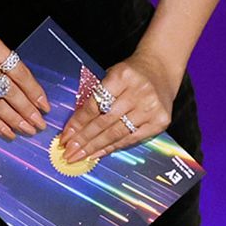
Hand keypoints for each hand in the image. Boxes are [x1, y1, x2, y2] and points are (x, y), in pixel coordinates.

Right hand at [0, 24, 49, 140]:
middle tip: (40, 122)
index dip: (34, 91)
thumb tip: (23, 88)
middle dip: (29, 110)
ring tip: (29, 129)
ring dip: (16, 121)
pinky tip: (8, 132)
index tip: (44, 104)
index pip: (20, 72)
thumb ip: (1, 60)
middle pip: (12, 92)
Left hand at [59, 51, 180, 162]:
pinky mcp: (160, 121)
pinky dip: (114, 147)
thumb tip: (75, 125)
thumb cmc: (131, 73)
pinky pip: (132, 139)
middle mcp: (138, 93)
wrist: (161, 69)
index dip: (77, 122)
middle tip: (69, 151)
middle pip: (104, 121)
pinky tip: (99, 153)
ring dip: (96, 147)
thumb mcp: (111, 75)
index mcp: (121, 76)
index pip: (94, 105)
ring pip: (117, 133)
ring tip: (80, 156)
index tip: (65, 135)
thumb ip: (97, 95)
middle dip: (83, 139)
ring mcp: (151, 108)